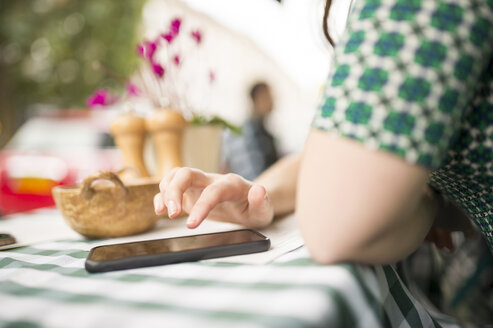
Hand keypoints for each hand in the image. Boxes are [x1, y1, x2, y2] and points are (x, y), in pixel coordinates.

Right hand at [153, 167, 273, 228]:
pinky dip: (162, 196)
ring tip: (164, 212)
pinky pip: (171, 186)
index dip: (201, 206)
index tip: (192, 225)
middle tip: (172, 214)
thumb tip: (259, 190)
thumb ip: (261, 201)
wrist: (250, 203)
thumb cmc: (256, 207)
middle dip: (174, 191)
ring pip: (176, 176)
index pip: (213, 191)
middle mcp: (212, 180)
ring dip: (166, 192)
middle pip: (187, 173)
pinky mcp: (190, 192)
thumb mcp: (264, 209)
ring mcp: (199, 185)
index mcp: (231, 184)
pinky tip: (160, 209)